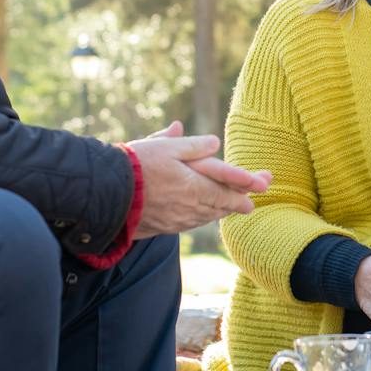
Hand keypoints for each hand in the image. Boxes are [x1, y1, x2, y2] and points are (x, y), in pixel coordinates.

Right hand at [125, 122, 271, 239]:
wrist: (107, 193)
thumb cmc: (137, 165)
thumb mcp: (167, 148)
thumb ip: (193, 146)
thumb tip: (214, 143)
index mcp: (196, 187)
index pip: (229, 189)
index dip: (247, 187)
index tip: (263, 185)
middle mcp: (191, 207)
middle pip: (222, 205)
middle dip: (240, 201)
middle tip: (254, 200)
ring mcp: (178, 220)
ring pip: (208, 216)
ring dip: (222, 210)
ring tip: (234, 206)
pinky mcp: (165, 227)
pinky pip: (192, 223)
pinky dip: (203, 217)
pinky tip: (204, 215)